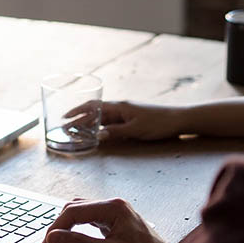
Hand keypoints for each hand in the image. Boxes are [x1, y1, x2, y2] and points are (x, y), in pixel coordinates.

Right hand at [40, 198, 175, 242]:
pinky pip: (90, 220)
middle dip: (60, 228)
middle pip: (75, 209)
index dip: (56, 228)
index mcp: (113, 207)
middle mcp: (113, 205)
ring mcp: (115, 213)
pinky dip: (78, 230)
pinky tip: (74, 241)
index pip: (74, 211)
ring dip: (68, 228)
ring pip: (81, 213)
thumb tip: (53, 237)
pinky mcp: (116, 223)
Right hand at [65, 100, 186, 141]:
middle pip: (95, 112)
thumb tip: (98, 135)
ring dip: (89, 123)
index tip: (65, 117)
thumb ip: (116, 132)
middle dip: (79, 118)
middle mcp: (120, 108)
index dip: (77, 111)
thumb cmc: (158, 123)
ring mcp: (126, 113)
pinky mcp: (131, 119)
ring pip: (102, 117)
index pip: (93, 107)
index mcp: (119, 107)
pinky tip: (97, 133)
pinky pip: (111, 122)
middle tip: (66, 127)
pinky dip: (101, 127)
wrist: (179, 119)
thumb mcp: (136, 130)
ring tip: (77, 131)